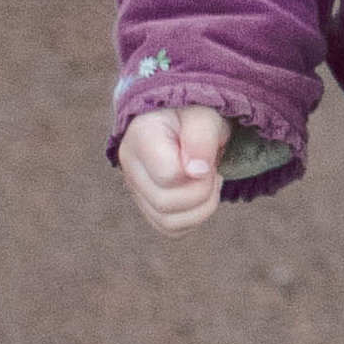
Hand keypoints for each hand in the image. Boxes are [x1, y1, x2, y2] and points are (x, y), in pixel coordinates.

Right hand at [119, 103, 226, 231]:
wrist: (187, 119)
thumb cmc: (195, 114)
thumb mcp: (205, 113)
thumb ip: (201, 137)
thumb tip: (197, 172)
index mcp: (140, 136)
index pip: (168, 175)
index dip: (198, 172)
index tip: (209, 155)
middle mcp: (130, 166)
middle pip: (166, 203)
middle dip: (203, 191)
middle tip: (213, 169)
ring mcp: (137, 190)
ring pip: (169, 223)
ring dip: (202, 208)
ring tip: (209, 182)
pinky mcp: (148, 207)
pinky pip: (172, 229)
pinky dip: (194, 218)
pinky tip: (201, 195)